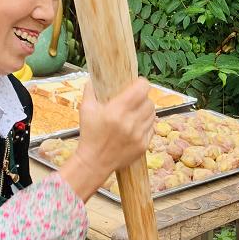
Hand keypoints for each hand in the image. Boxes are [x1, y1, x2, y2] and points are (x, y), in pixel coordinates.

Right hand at [59, 79, 155, 200]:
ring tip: (136, 113)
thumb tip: (94, 78)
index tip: (137, 84)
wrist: (94, 162)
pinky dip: (146, 125)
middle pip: (149, 101)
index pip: (142, 89)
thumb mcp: (85, 110)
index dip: (142, 83)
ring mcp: (139, 135)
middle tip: (135, 100)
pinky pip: (152, 128)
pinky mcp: (144, 145)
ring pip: (153, 115)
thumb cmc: (89, 135)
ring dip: (146, 111)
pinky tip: (137, 126)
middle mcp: (130, 122)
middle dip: (143, 98)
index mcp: (117, 110)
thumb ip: (90, 90)